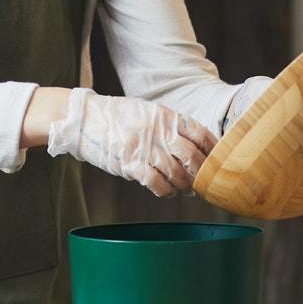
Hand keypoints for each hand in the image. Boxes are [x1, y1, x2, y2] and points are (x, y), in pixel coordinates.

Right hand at [49, 88, 215, 196]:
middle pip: (192, 156)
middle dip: (201, 173)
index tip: (219, 161)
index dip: (213, 149)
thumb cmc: (117, 117)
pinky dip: (165, 191)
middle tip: (202, 182)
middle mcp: (157, 130)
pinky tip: (167, 192)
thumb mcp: (147, 111)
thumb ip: (169, 125)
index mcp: (164, 115)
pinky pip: (155, 182)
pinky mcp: (128, 163)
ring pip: (175, 172)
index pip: (199, 132)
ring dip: (184, 185)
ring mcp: (143, 147)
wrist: (83, 118)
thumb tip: (193, 145)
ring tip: (185, 190)